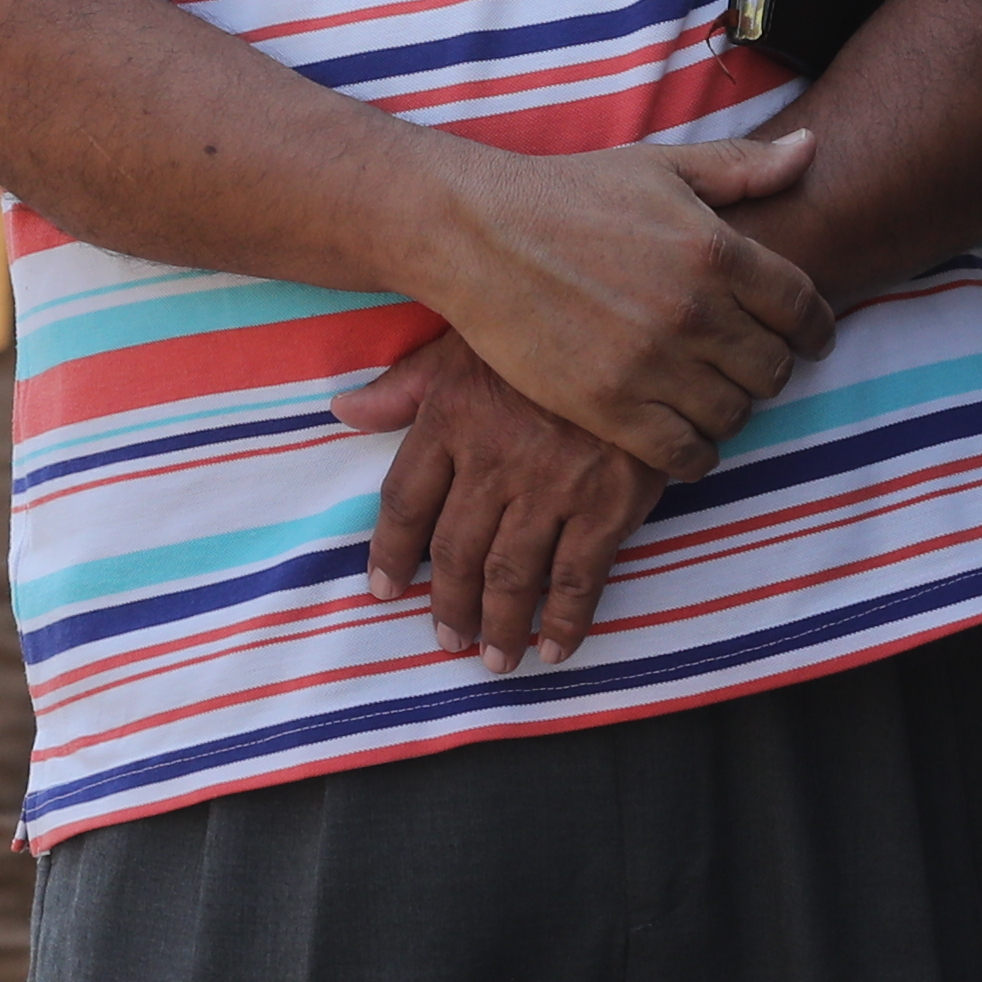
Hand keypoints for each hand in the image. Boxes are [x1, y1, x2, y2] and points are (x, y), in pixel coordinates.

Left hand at [330, 325, 661, 670]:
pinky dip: (566, 621)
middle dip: (448, 605)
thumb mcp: (463, 342)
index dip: (389, 553)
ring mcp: (552, 485)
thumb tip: (344, 414)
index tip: (383, 589)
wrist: (637, 323)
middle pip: (455, 552)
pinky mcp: (609, 502)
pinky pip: (578, 577)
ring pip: (511, 575)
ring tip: (493, 658)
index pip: (404, 502)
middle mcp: (493, 458)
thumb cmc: (543, 329)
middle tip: (447, 638)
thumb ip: (404, 387)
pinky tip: (555, 647)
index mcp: (451, 417)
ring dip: (498, 625)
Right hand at [406, 128, 831, 480]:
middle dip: (768, 367)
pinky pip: (685, 453)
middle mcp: (692, 309)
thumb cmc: (568, 194)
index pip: (802, 307)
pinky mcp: (609, 406)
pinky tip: (680, 432)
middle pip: (774, 368)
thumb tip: (812, 149)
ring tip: (708, 392)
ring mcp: (651, 363)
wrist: (476, 234)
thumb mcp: (658, 167)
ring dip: (729, 407)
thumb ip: (742, 166)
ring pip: (734, 414)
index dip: (816, 329)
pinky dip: (694, 451)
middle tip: (745, 363)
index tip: (811, 340)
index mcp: (713, 248)